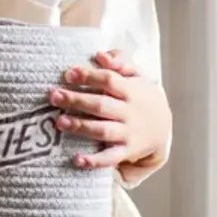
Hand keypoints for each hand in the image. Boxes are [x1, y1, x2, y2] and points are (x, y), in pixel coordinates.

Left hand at [50, 51, 171, 170]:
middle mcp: (129, 112)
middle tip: (54, 96)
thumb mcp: (136, 75)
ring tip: (60, 122)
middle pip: (101, 105)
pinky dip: (94, 161)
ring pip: (103, 131)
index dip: (89, 76)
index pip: (109, 80)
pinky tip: (76, 160)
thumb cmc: (140, 96)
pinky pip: (109, 158)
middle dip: (77, 101)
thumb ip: (120, 61)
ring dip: (81, 127)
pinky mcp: (126, 152)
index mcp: (131, 90)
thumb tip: (100, 55)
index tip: (68, 74)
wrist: (163, 127)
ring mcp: (127, 133)